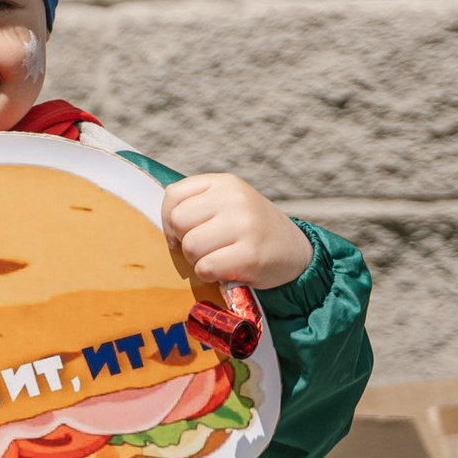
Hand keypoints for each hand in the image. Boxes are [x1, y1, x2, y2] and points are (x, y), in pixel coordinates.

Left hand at [161, 173, 312, 290]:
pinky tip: (229, 270)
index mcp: (225, 182)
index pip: (172, 195)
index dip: (169, 219)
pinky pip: (206, 267)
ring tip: (221, 258)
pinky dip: (211, 275)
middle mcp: (235, 198)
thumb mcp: (226, 205)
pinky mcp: (251, 254)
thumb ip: (195, 205)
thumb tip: (159, 224)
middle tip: (208, 248)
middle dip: (185, 241)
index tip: (184, 232)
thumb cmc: (249, 231)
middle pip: (179, 221)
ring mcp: (245, 224)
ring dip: (199, 260)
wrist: (298, 254)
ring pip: (190, 246)